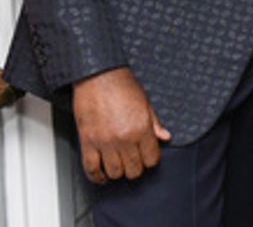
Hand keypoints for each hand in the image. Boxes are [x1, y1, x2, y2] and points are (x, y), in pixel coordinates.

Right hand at [71, 66, 170, 182]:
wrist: (98, 75)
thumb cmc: (122, 85)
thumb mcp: (146, 103)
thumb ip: (155, 123)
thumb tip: (165, 136)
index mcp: (141, 129)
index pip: (151, 159)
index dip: (150, 160)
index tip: (147, 157)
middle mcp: (124, 139)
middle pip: (133, 170)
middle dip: (135, 168)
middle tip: (133, 162)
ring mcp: (105, 142)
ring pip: (114, 172)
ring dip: (117, 172)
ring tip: (118, 165)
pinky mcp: (87, 142)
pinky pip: (91, 168)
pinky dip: (96, 176)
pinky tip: (101, 176)